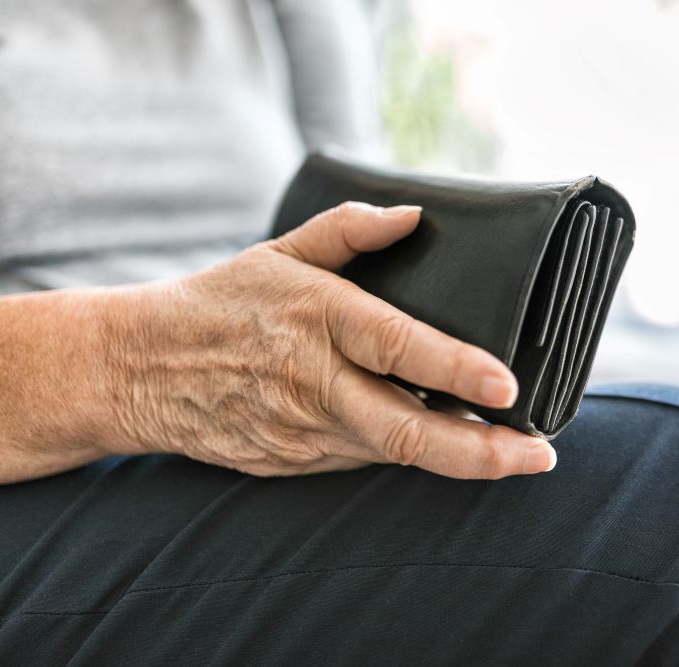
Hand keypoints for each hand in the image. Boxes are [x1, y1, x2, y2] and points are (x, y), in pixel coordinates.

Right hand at [105, 202, 556, 478]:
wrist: (140, 367)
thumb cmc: (220, 302)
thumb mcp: (279, 250)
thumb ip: (349, 231)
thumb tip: (414, 216)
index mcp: (318, 320)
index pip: (400, 348)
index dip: (458, 370)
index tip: (510, 387)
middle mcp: (315, 383)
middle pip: (407, 431)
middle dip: (482, 451)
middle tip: (538, 455)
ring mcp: (303, 432)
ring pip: (394, 454)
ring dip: (457, 457)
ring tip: (512, 451)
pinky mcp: (294, 462)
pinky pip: (363, 460)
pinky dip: (407, 454)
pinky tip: (444, 445)